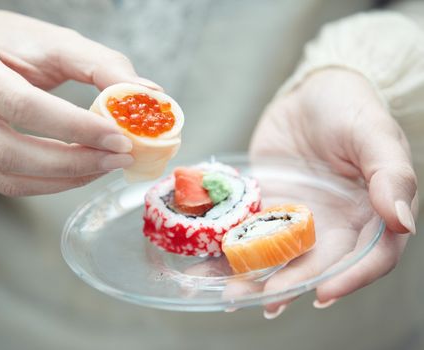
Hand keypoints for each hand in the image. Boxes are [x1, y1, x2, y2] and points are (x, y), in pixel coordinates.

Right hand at [0, 10, 159, 195]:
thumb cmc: (8, 45)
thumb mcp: (53, 43)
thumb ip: (101, 65)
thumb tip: (149, 93)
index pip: (24, 106)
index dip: (77, 128)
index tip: (121, 138)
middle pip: (10, 152)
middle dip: (74, 163)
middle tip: (117, 159)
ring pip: (5, 178)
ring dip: (63, 179)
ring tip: (102, 166)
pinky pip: (1, 184)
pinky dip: (45, 184)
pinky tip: (76, 172)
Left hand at [250, 68, 417, 316]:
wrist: (309, 93)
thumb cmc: (350, 108)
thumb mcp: (375, 134)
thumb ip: (391, 175)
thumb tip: (402, 221)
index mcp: (372, 214)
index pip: (370, 258)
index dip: (350, 279)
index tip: (323, 294)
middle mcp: (335, 225)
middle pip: (318, 265)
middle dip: (292, 284)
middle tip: (266, 301)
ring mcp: (298, 219)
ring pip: (279, 256)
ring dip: (256, 277)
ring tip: (230, 294)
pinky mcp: (267, 209)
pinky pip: (249, 233)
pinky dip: (230, 250)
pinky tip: (208, 264)